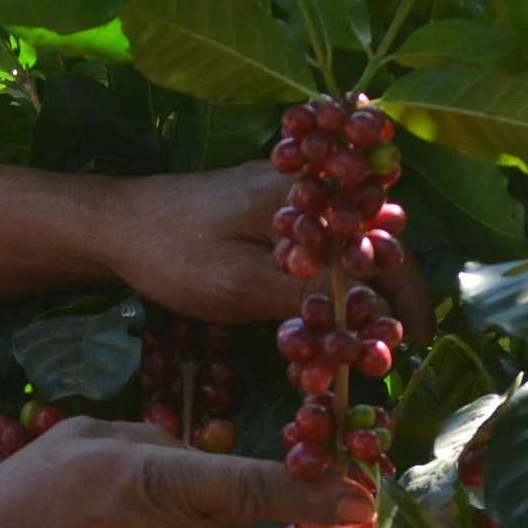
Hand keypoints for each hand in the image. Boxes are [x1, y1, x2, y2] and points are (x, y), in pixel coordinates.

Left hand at [0, 160, 433, 339]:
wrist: (114, 223)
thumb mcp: (240, 283)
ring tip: (369, 330)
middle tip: (394, 342)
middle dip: (392, 288)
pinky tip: (329, 302)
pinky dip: (332, 269)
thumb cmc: (173, 254)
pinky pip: (318, 235)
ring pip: (347, 236)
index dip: (406, 293)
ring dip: (363, 281)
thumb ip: (306, 294)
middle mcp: (305, 185)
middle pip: (373, 236)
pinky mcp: (265, 205)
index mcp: (308, 198)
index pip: (383, 243)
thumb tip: (368, 317)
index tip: (413, 338)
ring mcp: (285, 192)